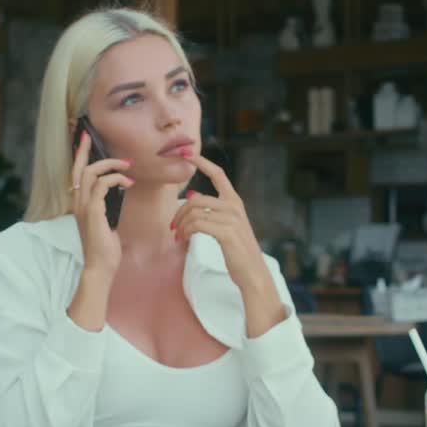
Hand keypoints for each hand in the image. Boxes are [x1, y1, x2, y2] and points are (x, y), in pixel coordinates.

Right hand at [70, 130, 133, 276]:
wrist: (100, 265)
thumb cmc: (105, 246)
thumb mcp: (106, 220)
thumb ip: (107, 204)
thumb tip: (119, 188)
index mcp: (79, 203)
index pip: (76, 173)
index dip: (80, 155)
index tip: (85, 139)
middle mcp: (77, 202)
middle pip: (80, 168)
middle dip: (88, 150)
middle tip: (96, 139)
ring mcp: (83, 206)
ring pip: (91, 173)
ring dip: (112, 165)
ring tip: (127, 167)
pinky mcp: (93, 210)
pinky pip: (103, 184)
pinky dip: (117, 179)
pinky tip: (128, 183)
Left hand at [171, 152, 286, 336]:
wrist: (252, 273)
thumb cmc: (238, 252)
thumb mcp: (228, 226)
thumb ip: (213, 211)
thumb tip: (193, 195)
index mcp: (235, 201)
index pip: (218, 174)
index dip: (201, 162)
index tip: (187, 153)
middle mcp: (234, 206)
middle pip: (195, 198)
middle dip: (179, 212)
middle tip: (173, 228)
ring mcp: (231, 218)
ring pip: (193, 212)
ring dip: (181, 225)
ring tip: (179, 237)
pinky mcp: (226, 232)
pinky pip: (197, 224)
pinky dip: (186, 231)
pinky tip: (184, 239)